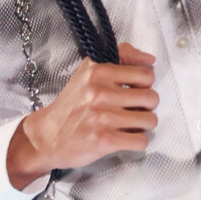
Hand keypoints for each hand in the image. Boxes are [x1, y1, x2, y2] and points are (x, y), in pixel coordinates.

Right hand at [7, 44, 158, 184]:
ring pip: (150, 120)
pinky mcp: (104, 140)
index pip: (146, 74)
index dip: (145, 85)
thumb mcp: (89, 72)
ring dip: (143, 125)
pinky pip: (141, 141)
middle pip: (152, 98)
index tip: (133, 91)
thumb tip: (150, 59)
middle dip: (146, 107)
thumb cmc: (73, 104)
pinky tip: (125, 139)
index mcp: (99, 72)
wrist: (48, 136)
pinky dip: (137, 142)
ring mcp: (102, 117)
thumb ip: (120, 57)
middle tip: (133, 111)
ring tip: (129, 125)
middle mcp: (100, 92)